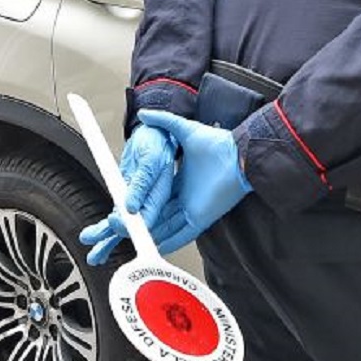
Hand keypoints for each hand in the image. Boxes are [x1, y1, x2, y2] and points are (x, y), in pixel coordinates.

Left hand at [77, 123, 175, 266]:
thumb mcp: (149, 159)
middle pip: (132, 228)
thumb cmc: (156, 142)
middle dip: (114, 239)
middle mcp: (148, 203)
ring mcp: (136, 202)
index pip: (146, 219)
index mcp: (159, 196)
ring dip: (106, 240)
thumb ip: (141, 183)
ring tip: (93, 253)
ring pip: (121, 226)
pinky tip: (94, 237)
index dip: (130, 226)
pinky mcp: (126, 198)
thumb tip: (131, 205)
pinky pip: (115, 216)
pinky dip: (104, 228)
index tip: (115, 225)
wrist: (152, 133)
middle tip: (97, 247)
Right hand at [138, 110, 251, 254]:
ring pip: (167, 227)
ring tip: (132, 241)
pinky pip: (182, 234)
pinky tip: (156, 247)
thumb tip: (146, 113)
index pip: (157, 197)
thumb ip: (165, 121)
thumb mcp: (185, 129)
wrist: (238, 154)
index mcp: (181, 181)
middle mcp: (186, 197)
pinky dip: (170, 242)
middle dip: (141, 224)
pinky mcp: (201, 218)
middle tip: (123, 229)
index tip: (126, 207)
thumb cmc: (218, 143)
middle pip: (159, 215)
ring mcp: (193, 209)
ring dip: (151, 235)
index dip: (142, 203)